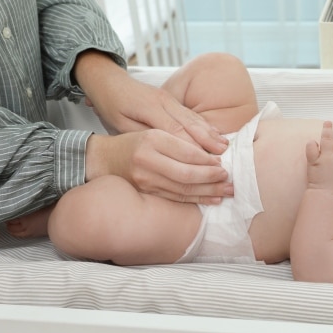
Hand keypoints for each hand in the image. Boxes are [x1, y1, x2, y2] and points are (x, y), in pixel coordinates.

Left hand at [75, 50, 228, 154]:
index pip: (175, 131)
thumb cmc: (110, 105)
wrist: (108, 80)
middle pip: (190, 124)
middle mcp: (164, 101)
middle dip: (208, 141)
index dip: (192, 148)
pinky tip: (215, 134)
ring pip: (194, 118)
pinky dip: (205, 125)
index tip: (205, 163)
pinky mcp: (172, 100)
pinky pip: (191, 114)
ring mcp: (170, 99)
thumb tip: (164, 150)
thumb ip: (141, 135)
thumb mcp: (119, 123)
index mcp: (150, 107)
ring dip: (210, 133)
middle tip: (222, 156)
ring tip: (224, 146)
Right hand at [86, 130, 232, 203]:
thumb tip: (211, 154)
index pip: (186, 152)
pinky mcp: (145, 192)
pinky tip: (211, 200)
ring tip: (227, 192)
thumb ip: (179, 141)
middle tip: (229, 180)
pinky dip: (195, 199)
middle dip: (211, 179)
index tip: (222, 164)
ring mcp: (145, 179)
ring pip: (182, 188)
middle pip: (186, 173)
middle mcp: (147, 160)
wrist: (103, 159)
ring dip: (208, 192)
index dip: (207, 160)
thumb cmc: (133, 143)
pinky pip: (175, 197)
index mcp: (152, 139)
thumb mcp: (154, 132)